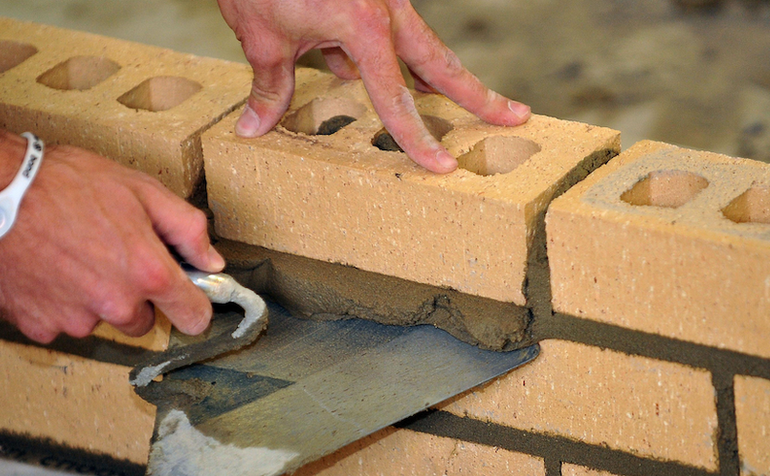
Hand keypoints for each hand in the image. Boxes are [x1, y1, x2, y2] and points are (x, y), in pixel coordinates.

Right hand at [0, 144, 223, 342]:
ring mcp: (76, 321)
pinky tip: (41, 270)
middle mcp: (116, 305)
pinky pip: (58, 323)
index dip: (192, 305)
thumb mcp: (140, 189)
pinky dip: (53, 303)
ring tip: (67, 255)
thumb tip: (212, 261)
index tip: (185, 299)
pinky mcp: (38, 327)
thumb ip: (186, 228)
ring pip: (98, 321)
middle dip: (131, 296)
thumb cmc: (64, 183)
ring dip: (90, 299)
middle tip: (106, 256)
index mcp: (148, 273)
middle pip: (142, 321)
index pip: (194, 317)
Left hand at [216, 0, 530, 172]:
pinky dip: (385, 58)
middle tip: (515, 117)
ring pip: (419, 47)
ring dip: (438, 78)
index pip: (395, 97)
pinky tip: (370, 75)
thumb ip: (270, 86)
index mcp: (365, 24)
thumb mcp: (261, 36)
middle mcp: (384, 9)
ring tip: (471, 103)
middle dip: (478, 94)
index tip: (442, 166)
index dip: (416, 137)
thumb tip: (254, 128)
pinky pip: (384, 34)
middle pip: (441, 62)